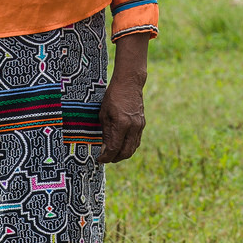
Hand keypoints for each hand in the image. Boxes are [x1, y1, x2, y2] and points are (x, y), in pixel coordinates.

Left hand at [99, 34, 148, 163]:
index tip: (100, 159)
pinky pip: (136, 141)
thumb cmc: (113, 96)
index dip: (106, 157)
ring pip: (133, 148)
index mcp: (122, 124)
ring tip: (113, 154)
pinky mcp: (142, 124)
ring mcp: (139, 126)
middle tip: (106, 159)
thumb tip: (104, 148)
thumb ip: (105, 132)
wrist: (130, 83)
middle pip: (126, 152)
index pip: (114, 148)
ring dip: (123, 154)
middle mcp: (133, 127)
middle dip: (115, 159)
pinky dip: (129, 146)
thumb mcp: (104, 114)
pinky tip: (121, 145)